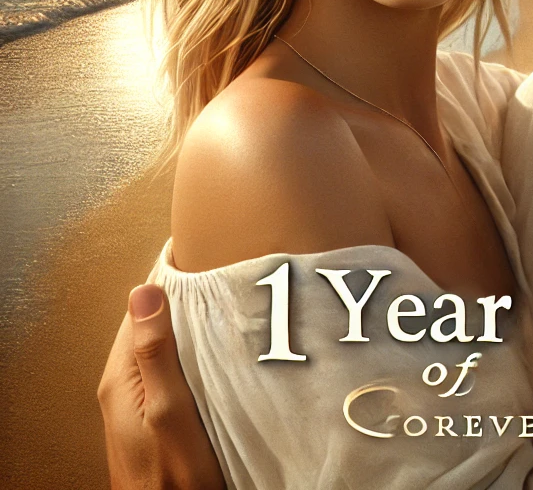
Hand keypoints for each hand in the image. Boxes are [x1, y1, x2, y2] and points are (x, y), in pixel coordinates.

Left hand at [98, 284, 224, 489]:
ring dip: (191, 323)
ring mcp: (140, 400)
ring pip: (166, 344)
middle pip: (153, 323)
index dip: (169, 279)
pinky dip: (195, 347)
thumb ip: (155, 354)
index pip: (140, 308)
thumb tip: (144, 292)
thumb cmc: (175, 479)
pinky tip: (217, 345)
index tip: (196, 254)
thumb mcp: (168, 411)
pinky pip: (175, 365)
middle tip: (219, 273)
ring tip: (223, 300)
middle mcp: (124, 386)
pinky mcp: (158, 411)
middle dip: (184, 298)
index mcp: (120, 379)